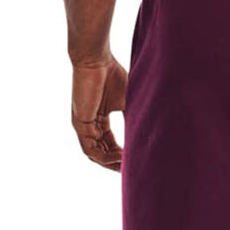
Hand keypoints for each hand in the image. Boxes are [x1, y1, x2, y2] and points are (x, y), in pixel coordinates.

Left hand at [71, 56, 127, 170]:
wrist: (96, 59)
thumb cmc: (112, 75)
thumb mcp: (127, 103)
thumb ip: (133, 120)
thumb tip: (149, 135)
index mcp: (99, 120)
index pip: (109, 145)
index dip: (122, 156)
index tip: (136, 162)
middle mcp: (89, 125)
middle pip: (102, 153)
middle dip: (117, 164)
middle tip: (132, 170)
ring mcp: (83, 125)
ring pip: (95, 154)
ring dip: (111, 163)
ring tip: (126, 167)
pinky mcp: (79, 124)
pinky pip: (90, 149)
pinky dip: (104, 157)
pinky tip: (119, 159)